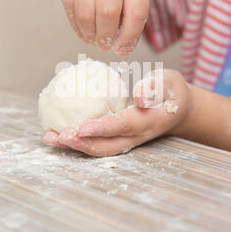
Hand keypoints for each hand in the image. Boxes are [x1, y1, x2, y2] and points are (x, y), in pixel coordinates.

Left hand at [43, 69, 191, 156]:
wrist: (179, 110)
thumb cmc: (172, 90)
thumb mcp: (169, 81)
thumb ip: (155, 86)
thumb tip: (139, 95)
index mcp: (149, 121)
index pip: (123, 126)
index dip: (102, 128)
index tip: (81, 127)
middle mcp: (137, 137)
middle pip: (108, 146)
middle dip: (82, 144)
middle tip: (59, 136)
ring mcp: (128, 141)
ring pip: (101, 149)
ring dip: (75, 147)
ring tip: (51, 138)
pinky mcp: (120, 139)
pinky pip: (98, 144)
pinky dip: (78, 142)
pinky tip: (59, 133)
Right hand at [57, 0, 148, 55]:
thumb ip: (132, 7)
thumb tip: (121, 44)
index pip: (135, 11)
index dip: (130, 37)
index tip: (124, 50)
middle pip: (108, 14)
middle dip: (107, 38)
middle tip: (107, 46)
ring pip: (86, 15)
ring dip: (91, 35)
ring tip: (96, 40)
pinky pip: (70, 10)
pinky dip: (78, 27)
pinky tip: (85, 32)